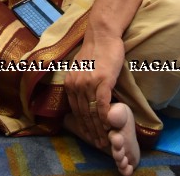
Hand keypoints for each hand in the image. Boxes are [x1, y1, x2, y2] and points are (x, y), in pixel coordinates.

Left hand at [64, 31, 124, 150]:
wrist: (103, 35)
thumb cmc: (96, 50)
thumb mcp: (82, 68)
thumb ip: (81, 83)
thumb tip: (84, 97)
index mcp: (70, 83)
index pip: (76, 110)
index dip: (83, 126)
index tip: (90, 137)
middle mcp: (76, 85)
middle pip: (83, 114)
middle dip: (91, 131)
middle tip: (98, 144)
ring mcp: (88, 83)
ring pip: (93, 112)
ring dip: (99, 129)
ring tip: (105, 140)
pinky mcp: (102, 81)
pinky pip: (103, 105)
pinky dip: (106, 118)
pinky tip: (110, 126)